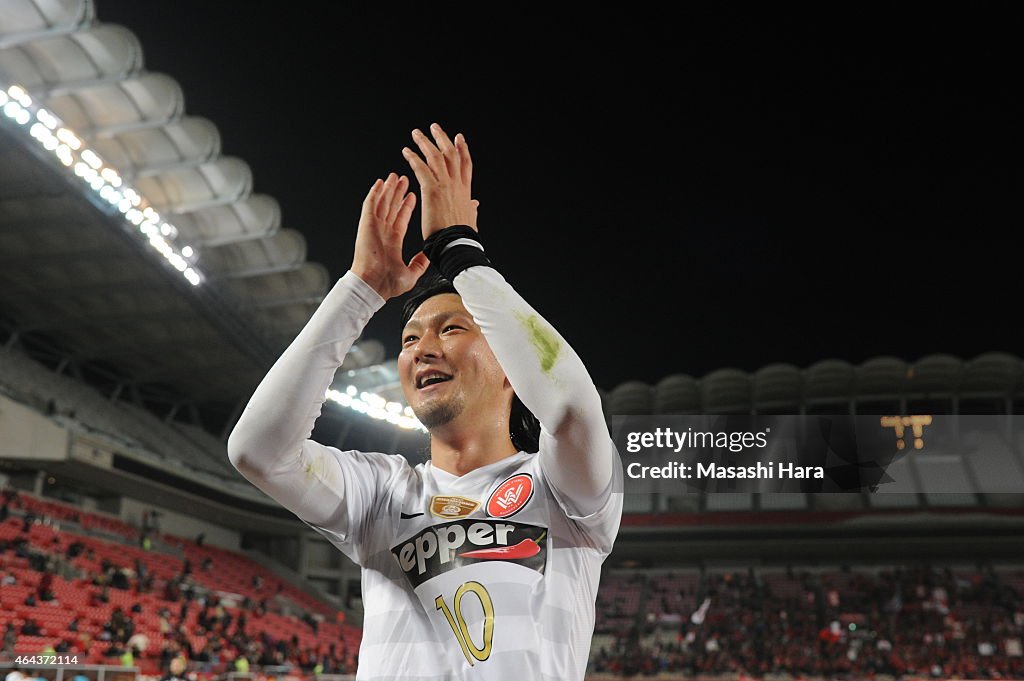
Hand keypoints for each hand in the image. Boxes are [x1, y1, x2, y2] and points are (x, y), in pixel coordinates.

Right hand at [350, 173, 429, 299]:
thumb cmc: (389, 283)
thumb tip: (428, 256)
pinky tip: (379, 183)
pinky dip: (374, 193)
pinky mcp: (367, 224)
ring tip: (394, 176)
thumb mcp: (411, 273)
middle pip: (391, 207)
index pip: (401, 219)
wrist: (374, 285)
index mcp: (393, 242)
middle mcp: (383, 232)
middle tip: (403, 179)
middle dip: (397, 193)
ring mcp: (374, 227)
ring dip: (388, 189)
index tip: (412, 195)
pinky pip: (370, 205)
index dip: (406, 206)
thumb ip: (420, 263)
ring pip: (382, 203)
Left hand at [402, 123, 478, 238]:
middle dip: (442, 138)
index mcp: (465, 190)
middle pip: (451, 154)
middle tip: (434, 127)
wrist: (457, 243)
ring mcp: (445, 185)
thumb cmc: (462, 236)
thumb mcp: (470, 218)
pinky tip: (406, 151)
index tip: (458, 137)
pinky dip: (413, 158)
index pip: (465, 163)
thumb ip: (471, 208)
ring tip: (416, 134)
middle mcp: (457, 184)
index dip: (462, 149)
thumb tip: (475, 204)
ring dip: (425, 143)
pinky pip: (421, 168)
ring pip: (436, 156)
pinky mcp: (432, 190)